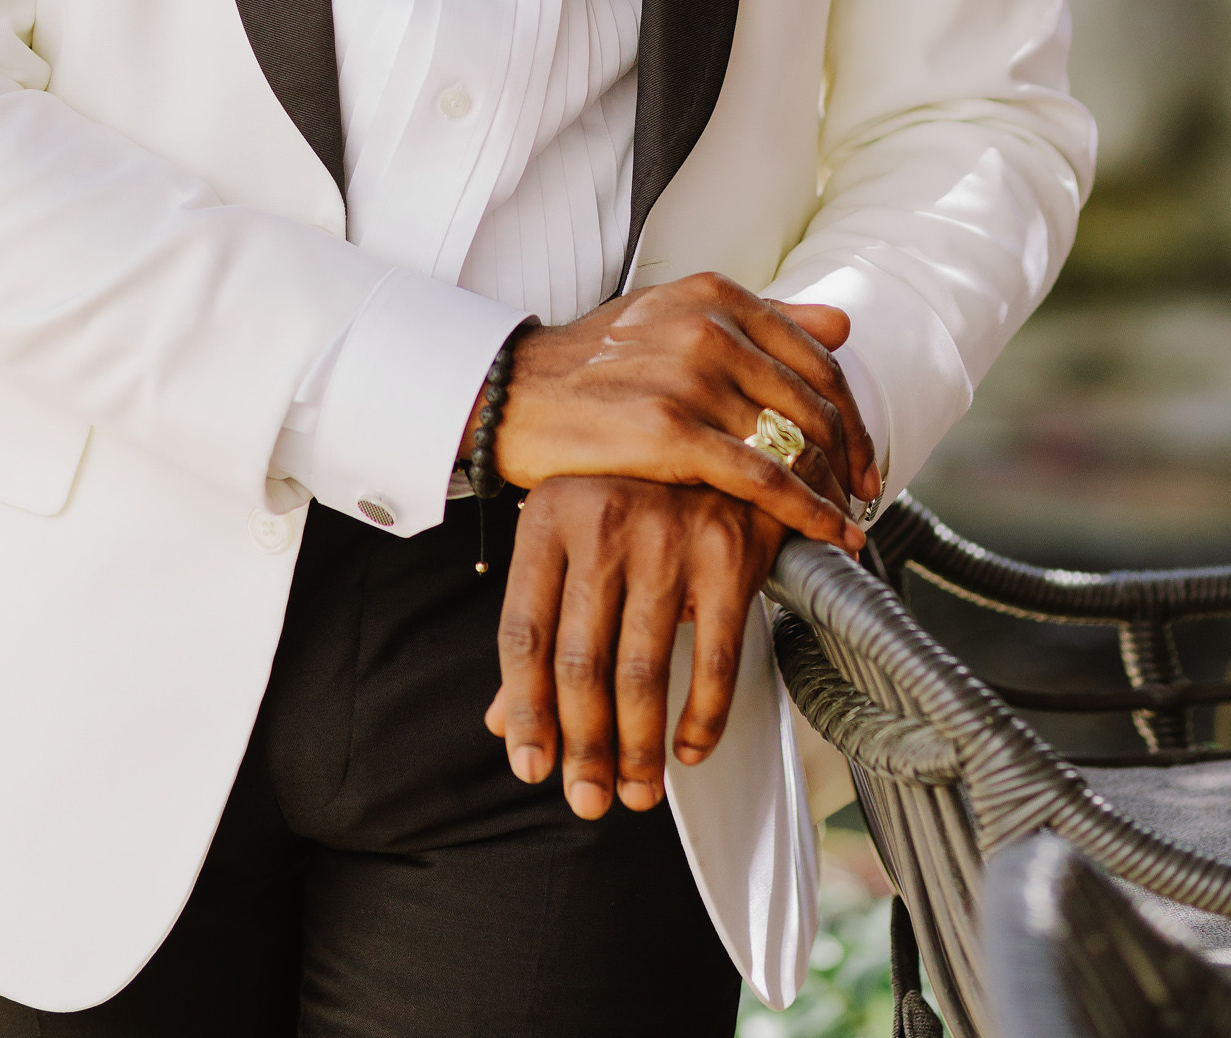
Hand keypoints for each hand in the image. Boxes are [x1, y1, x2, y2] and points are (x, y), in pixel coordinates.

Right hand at [479, 274, 879, 549]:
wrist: (515, 396)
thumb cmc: (593, 364)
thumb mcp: (673, 316)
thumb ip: (758, 318)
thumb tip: (842, 324)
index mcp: (715, 295)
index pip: (816, 357)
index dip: (851, 413)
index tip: (862, 455)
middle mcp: (709, 327)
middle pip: (813, 403)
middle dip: (849, 459)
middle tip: (863, 498)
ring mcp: (690, 377)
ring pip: (794, 441)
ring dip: (831, 491)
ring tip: (844, 524)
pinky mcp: (670, 430)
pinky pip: (762, 476)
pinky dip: (805, 511)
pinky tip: (826, 535)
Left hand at [485, 477, 788, 816]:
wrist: (723, 431)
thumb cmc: (634, 495)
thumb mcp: (573, 541)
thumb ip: (541, 626)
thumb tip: (504, 723)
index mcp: (548, 516)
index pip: (523, 633)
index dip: (525, 711)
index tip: (531, 768)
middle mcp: (601, 521)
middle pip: (580, 662)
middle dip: (584, 746)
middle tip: (590, 800)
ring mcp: (667, 534)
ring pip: (643, 671)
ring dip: (639, 748)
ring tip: (637, 790)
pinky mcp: (726, 551)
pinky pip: (713, 660)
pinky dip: (702, 719)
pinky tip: (690, 747)